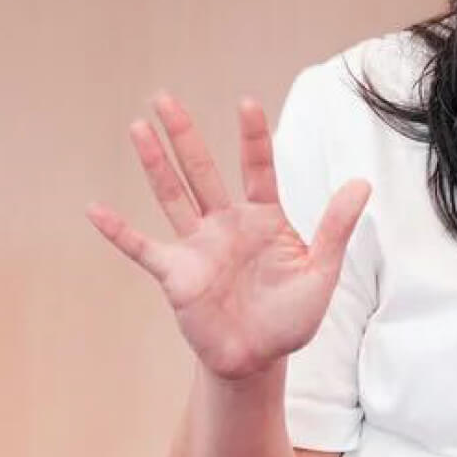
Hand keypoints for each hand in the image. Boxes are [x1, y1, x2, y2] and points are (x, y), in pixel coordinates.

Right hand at [86, 92, 371, 381]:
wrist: (257, 360)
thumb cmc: (290, 318)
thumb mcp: (320, 273)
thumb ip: (335, 228)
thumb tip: (362, 183)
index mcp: (263, 219)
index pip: (257, 168)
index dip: (252, 138)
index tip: (246, 104)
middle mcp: (226, 223)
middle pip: (201, 169)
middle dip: (184, 134)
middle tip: (163, 96)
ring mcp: (197, 246)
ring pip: (172, 195)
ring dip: (154, 163)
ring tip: (139, 127)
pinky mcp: (176, 274)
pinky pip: (142, 248)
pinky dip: (118, 231)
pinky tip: (94, 209)